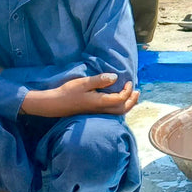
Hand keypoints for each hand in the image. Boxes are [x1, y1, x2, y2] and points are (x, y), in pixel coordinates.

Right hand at [23, 74, 139, 117]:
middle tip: (137, 91)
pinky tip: (118, 101)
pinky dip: (119, 107)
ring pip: (117, 113)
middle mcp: (100, 110)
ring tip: (132, 96)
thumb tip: (115, 77)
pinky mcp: (94, 112)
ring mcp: (97, 113)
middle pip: (122, 110)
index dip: (127, 91)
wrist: (54, 104)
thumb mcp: (84, 83)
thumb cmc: (68, 92)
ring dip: (127, 105)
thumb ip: (100, 80)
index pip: (120, 99)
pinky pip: (112, 113)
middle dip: (132, 101)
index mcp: (99, 102)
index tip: (128, 81)